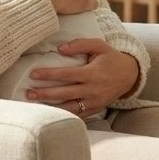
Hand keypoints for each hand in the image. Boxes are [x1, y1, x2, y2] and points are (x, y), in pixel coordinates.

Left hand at [25, 38, 139, 115]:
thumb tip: (59, 49)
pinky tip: (50, 113)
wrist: (129, 75)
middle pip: (64, 93)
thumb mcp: (99, 45)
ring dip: (51, 107)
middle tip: (28, 93)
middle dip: (45, 94)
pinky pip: (77, 114)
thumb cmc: (111, 57)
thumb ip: (79, 44)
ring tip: (35, 105)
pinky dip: (63, 115)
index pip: (66, 75)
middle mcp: (92, 90)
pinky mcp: (95, 109)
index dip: (49, 75)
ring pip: (69, 107)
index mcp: (92, 73)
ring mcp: (94, 102)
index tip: (33, 74)